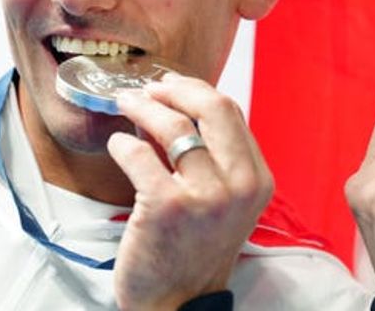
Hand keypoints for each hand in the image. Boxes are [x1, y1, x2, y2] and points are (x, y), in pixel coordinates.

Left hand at [106, 72, 273, 309]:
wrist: (177, 305)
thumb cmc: (195, 252)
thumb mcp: (225, 203)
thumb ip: (216, 159)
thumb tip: (178, 107)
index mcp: (257, 180)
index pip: (231, 112)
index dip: (197, 90)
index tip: (172, 86)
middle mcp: (238, 185)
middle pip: (212, 107)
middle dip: (175, 88)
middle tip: (149, 88)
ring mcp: (205, 196)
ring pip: (173, 124)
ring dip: (142, 106)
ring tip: (125, 104)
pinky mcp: (167, 207)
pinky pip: (139, 154)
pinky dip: (122, 143)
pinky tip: (117, 144)